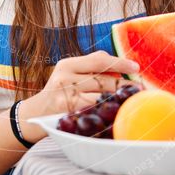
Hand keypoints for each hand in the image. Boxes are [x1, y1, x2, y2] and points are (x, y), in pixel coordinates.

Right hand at [18, 50, 138, 140]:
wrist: (35, 114)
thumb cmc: (60, 92)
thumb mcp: (70, 74)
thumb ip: (91, 67)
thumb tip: (121, 67)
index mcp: (68, 64)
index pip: (99, 59)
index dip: (120, 62)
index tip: (136, 67)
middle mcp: (65, 77)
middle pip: (103, 79)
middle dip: (123, 85)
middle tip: (139, 89)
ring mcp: (65, 95)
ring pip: (101, 95)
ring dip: (118, 98)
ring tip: (132, 100)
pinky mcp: (67, 111)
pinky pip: (93, 109)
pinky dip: (107, 110)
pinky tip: (117, 111)